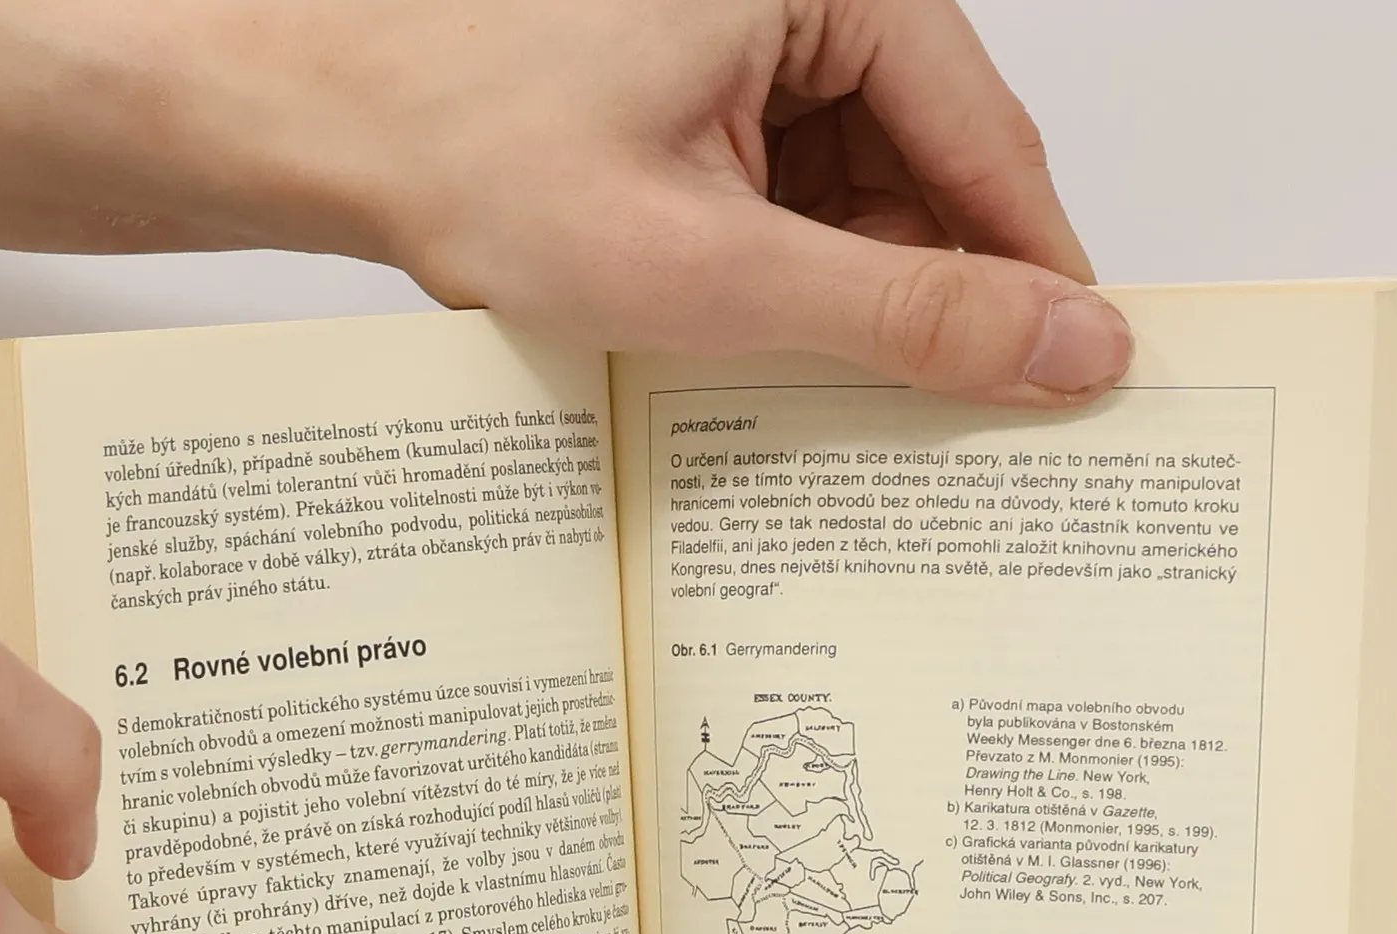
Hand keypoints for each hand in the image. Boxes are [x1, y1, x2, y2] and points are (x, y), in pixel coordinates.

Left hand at [0, 0, 1129, 405]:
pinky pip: (792, 193)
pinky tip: (770, 352)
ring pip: (861, 190)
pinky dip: (794, 276)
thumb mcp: (714, 266)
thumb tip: (1068, 345)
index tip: (1076, 378)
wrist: (320, 119)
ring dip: (858, 298)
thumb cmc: (469, 149)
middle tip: (957, 424)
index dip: (1035, 271)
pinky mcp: (700, 95)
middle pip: (930, 165)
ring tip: (835, 398)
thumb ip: (902, 314)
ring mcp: (746, 44)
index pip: (988, 140)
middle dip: (936, 296)